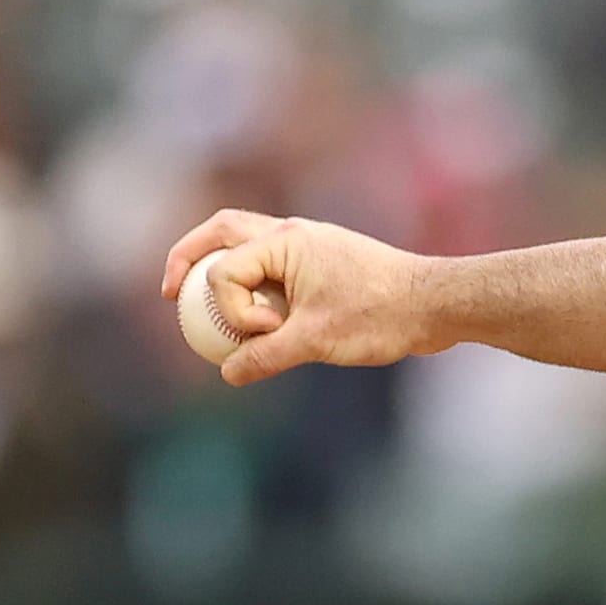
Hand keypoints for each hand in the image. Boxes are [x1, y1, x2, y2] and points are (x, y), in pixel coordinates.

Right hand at [160, 209, 442, 385]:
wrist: (436, 304)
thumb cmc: (381, 314)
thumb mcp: (316, 341)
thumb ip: (265, 356)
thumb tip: (227, 374)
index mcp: (286, 240)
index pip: (224, 270)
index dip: (232, 310)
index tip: (268, 332)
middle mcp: (293, 233)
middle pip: (221, 230)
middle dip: (188, 257)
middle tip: (169, 291)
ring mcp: (310, 245)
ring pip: (247, 244)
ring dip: (221, 269)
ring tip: (204, 304)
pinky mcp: (324, 264)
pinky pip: (272, 267)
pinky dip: (253, 287)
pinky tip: (257, 320)